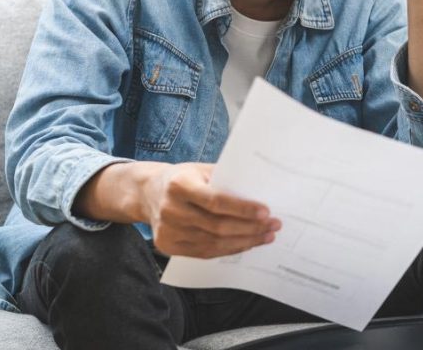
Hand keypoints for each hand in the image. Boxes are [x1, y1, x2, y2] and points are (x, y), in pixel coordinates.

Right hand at [142, 162, 281, 258]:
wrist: (148, 192)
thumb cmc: (183, 178)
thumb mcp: (201, 169)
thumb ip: (226, 179)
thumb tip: (261, 191)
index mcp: (179, 184)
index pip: (216, 201)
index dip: (242, 208)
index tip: (266, 211)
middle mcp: (170, 209)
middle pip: (217, 226)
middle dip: (251, 228)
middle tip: (274, 225)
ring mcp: (168, 230)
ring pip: (214, 243)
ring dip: (245, 241)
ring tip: (266, 236)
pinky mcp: (168, 246)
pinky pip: (204, 252)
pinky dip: (229, 249)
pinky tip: (247, 243)